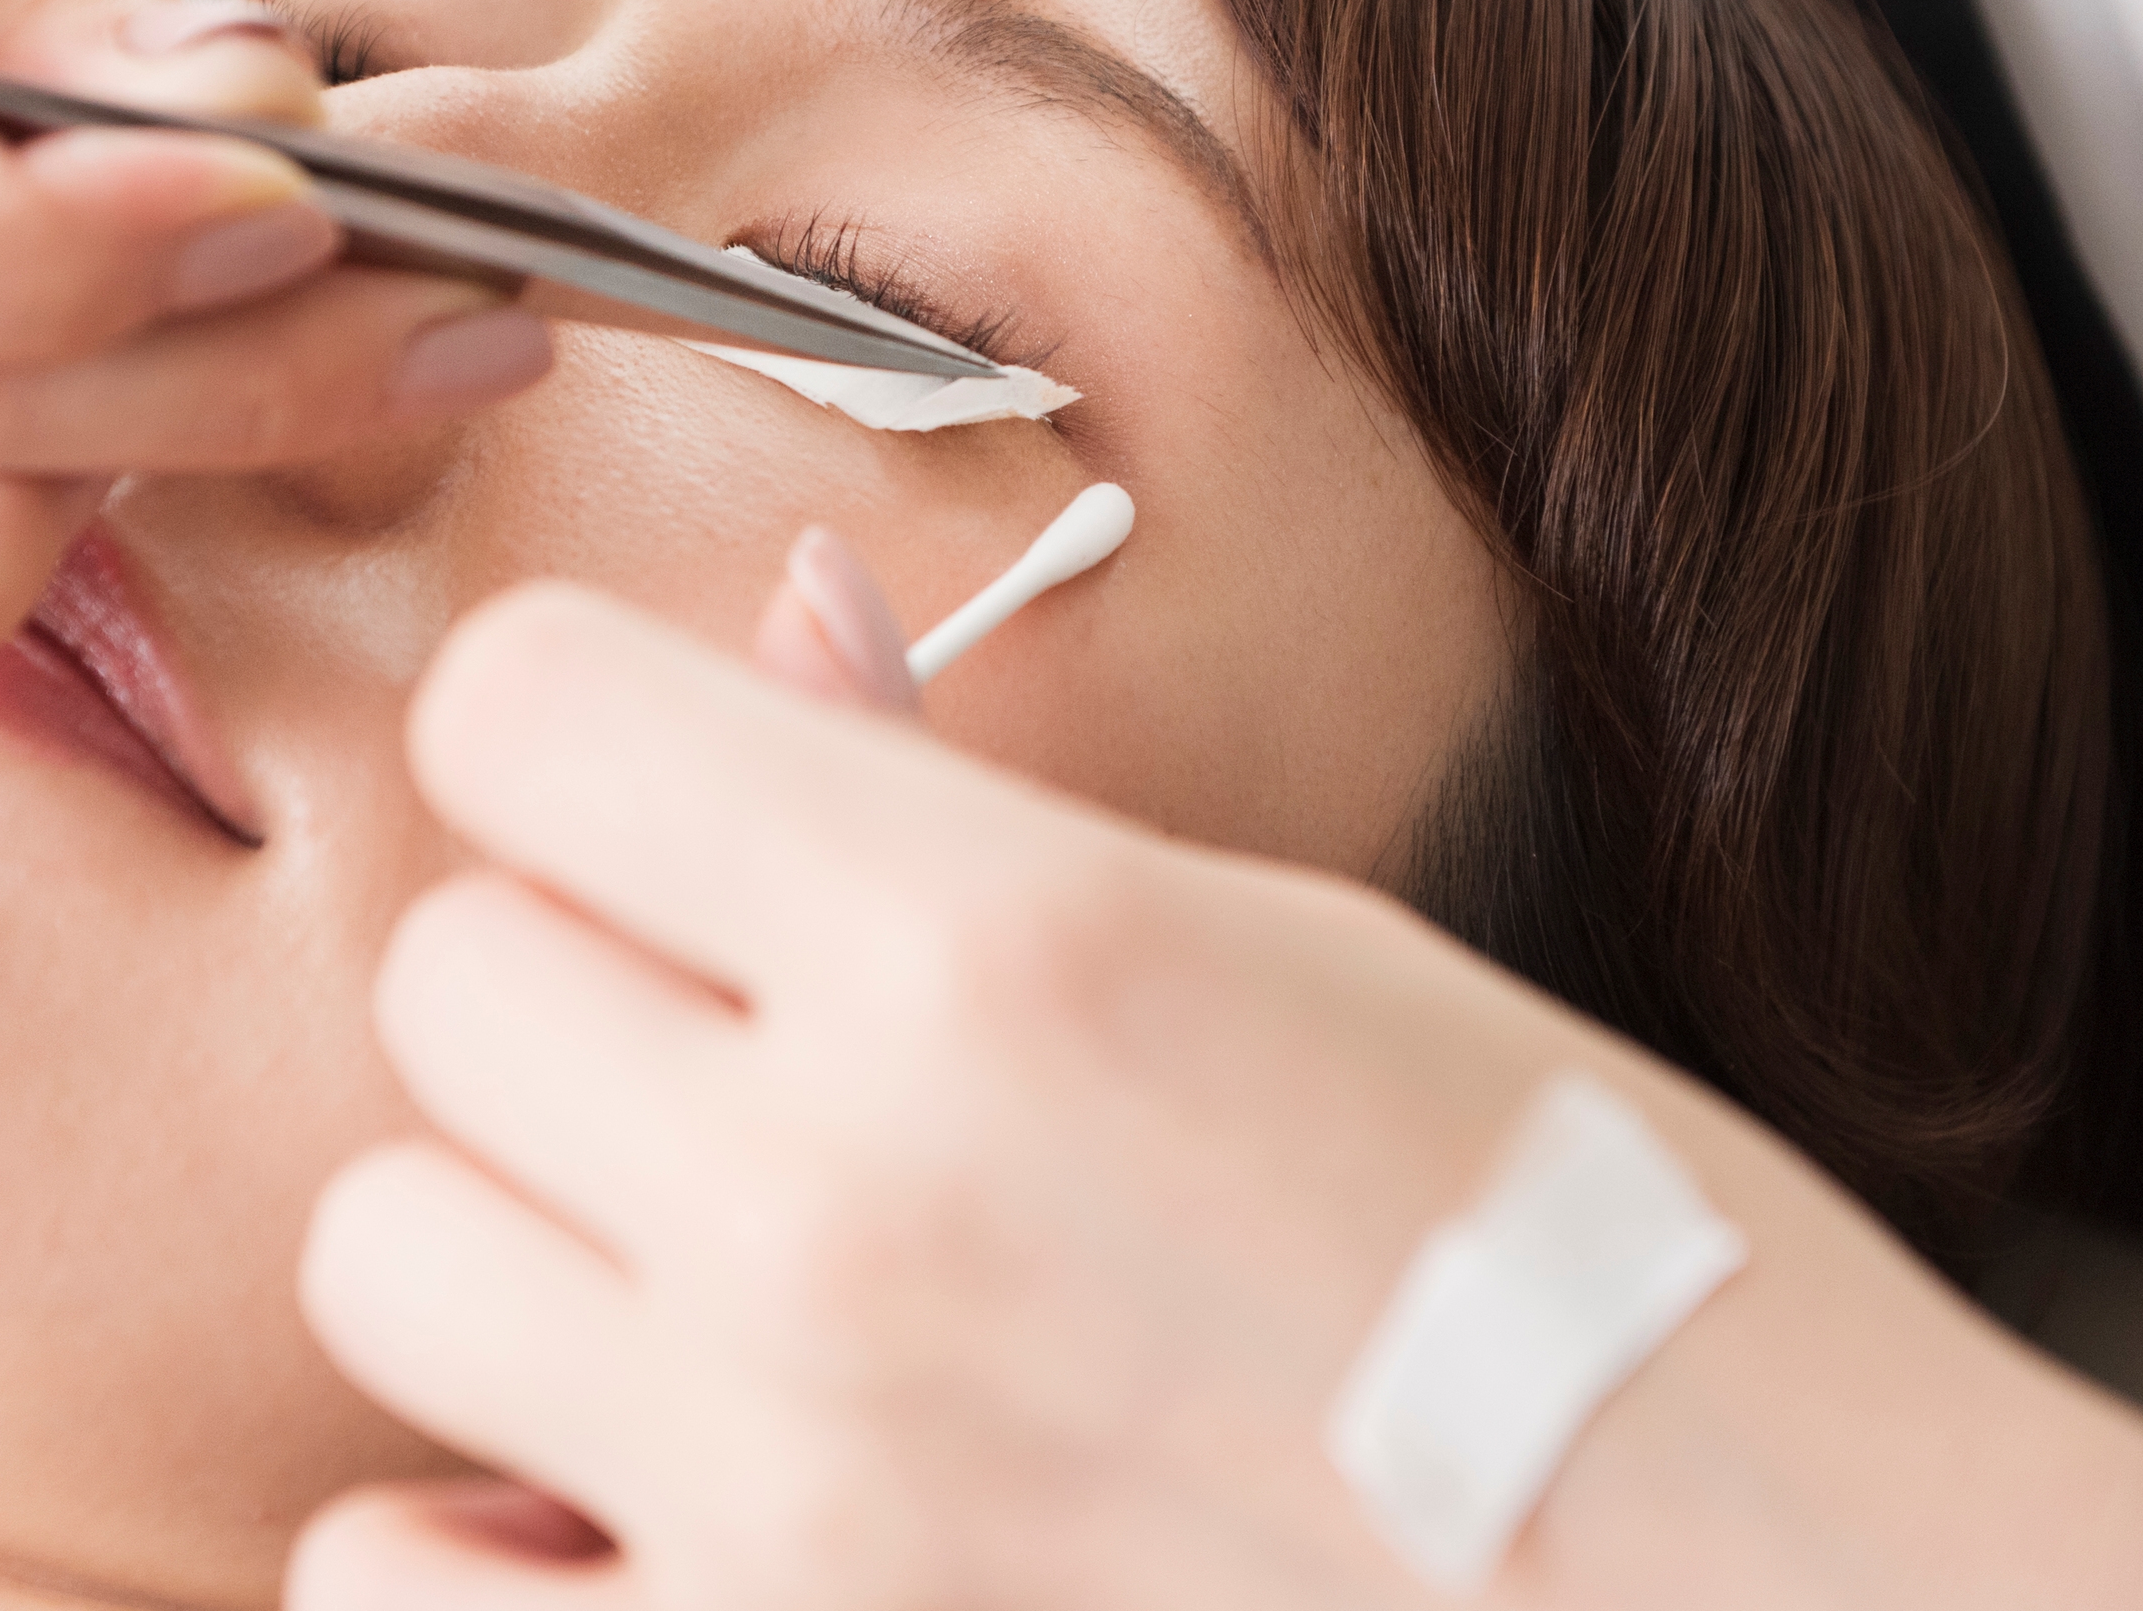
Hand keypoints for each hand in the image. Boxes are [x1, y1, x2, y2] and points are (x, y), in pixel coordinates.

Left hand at [290, 565, 1941, 1610]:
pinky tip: (635, 1506)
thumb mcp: (1291, 946)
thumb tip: (778, 629)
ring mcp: (779, 1485)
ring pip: (388, 1251)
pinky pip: (382, 1585)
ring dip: (527, 1250)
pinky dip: (474, 1543)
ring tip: (711, 1286)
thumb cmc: (1571, 1253)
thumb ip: (969, 812)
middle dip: (582, 991)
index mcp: (995, 944)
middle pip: (449, 980)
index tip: (668, 804)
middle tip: (756, 1065)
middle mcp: (840, 1200)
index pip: (516, 710)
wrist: (1760, 1602)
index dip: (584, 735)